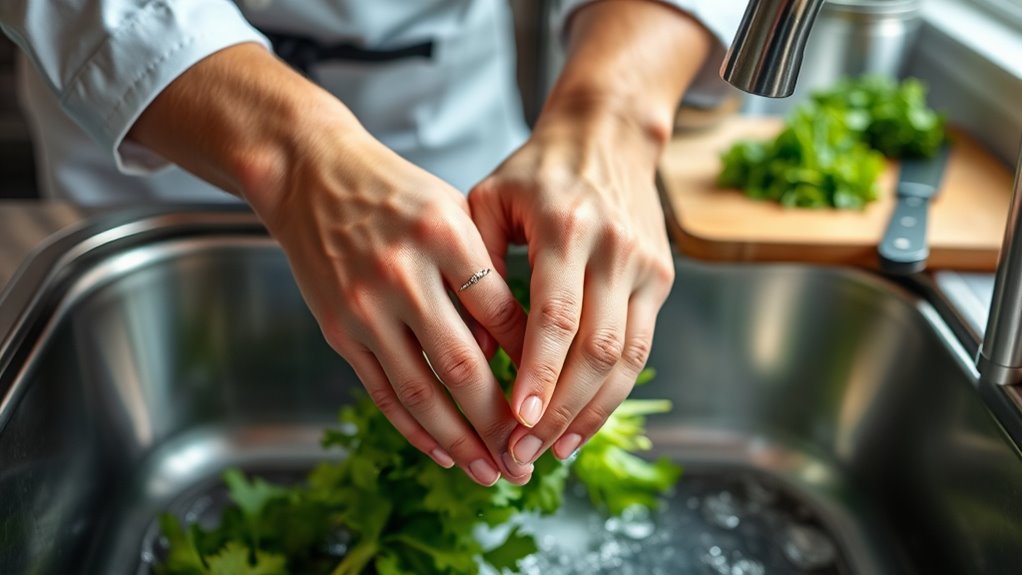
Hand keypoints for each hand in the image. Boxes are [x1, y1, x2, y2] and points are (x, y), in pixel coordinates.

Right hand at [257, 131, 533, 485]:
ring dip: (460, 441)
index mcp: (444, 234)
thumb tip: (509, 349)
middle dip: (500, 421)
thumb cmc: (395, 192)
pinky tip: (443, 452)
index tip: (554, 396)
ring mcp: (365, 306)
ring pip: (421, 390)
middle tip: (528, 458)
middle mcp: (403, 273)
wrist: (310, 176)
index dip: (532, 361)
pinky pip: (383, 391)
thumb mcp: (451, 209)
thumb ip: (483, 271)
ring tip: (491, 471)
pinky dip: (414, 428)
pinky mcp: (339, 330)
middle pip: (463, 365)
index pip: (502, 312)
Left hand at [469, 104, 674, 465]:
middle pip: (595, 348)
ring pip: (626, 359)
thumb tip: (472, 349)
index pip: (557, 314)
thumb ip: (477, 270)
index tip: (516, 419)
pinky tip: (582, 421)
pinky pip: (641, 349)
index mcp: (565, 224)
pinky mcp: (659, 280)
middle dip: (560, 408)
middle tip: (523, 450)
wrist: (607, 135)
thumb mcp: (489, 200)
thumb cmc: (536, 170)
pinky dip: (613, 392)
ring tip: (551, 449)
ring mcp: (644, 266)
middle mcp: (613, 248)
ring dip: (589, 412)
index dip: (540, 372)